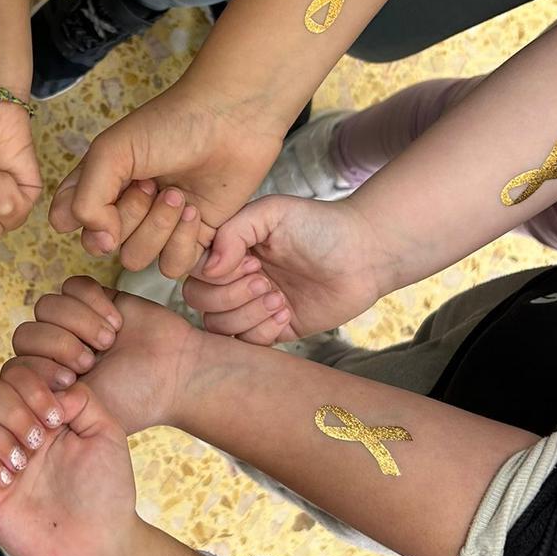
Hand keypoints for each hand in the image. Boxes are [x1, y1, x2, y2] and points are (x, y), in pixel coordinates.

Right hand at [0, 376, 139, 555]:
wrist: (97, 545)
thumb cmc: (106, 493)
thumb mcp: (106, 434)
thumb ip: (82, 399)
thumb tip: (54, 387)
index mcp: (43, 413)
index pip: (16, 374)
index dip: (31, 384)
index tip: (57, 415)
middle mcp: (15, 430)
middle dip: (11, 408)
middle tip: (39, 439)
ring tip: (24, 462)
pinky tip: (10, 480)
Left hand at [9, 275, 202, 434]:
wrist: (177, 373)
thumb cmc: (135, 397)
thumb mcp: (86, 409)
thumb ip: (49, 399)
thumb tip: (18, 388)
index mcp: (46, 384)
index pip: (15, 368)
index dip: (38, 369)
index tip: (71, 382)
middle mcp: (54, 353)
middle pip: (25, 334)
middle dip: (58, 344)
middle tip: (91, 360)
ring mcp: (72, 324)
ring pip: (46, 306)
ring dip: (78, 321)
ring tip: (108, 339)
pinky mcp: (93, 299)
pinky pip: (72, 286)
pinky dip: (93, 301)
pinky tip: (116, 320)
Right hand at [50, 80, 283, 277]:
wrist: (231, 121)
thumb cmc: (170, 126)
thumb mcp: (111, 152)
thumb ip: (85, 200)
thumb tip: (101, 242)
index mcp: (97, 183)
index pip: (65, 221)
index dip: (83, 216)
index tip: (108, 188)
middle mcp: (123, 210)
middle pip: (100, 246)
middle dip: (128, 216)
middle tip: (153, 183)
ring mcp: (156, 227)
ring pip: (135, 260)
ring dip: (157, 228)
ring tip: (178, 193)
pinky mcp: (191, 241)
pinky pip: (172, 268)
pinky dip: (182, 242)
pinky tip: (195, 210)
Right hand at [185, 196, 388, 342]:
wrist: (364, 254)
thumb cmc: (320, 226)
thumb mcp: (272, 212)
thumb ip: (233, 232)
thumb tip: (209, 268)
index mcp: (230, 248)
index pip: (192, 268)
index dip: (211, 272)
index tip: (249, 261)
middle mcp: (235, 277)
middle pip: (198, 301)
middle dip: (229, 296)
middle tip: (264, 280)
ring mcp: (252, 305)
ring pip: (218, 326)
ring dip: (247, 314)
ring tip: (278, 298)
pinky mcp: (273, 329)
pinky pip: (247, 343)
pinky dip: (262, 331)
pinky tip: (287, 312)